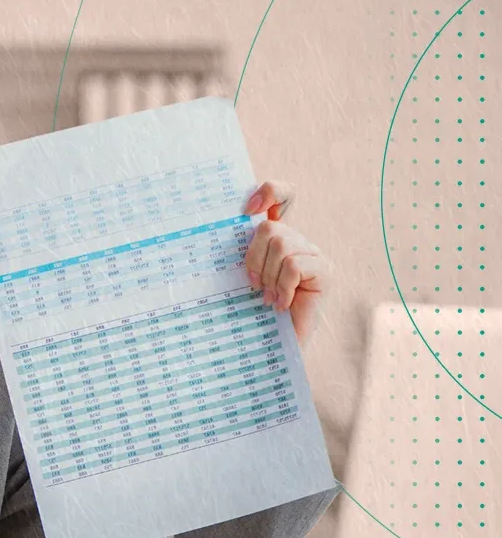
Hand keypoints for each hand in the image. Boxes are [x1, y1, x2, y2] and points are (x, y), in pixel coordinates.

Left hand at [242, 180, 331, 347]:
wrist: (275, 345)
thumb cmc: (254, 312)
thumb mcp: (241, 276)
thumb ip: (240, 252)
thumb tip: (213, 229)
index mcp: (277, 237)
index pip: (282, 194)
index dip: (270, 192)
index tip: (247, 209)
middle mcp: (297, 240)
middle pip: (269, 228)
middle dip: (254, 259)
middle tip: (255, 286)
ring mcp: (313, 253)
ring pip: (281, 245)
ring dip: (269, 276)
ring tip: (269, 297)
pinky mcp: (325, 269)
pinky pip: (294, 265)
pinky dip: (283, 286)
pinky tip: (282, 303)